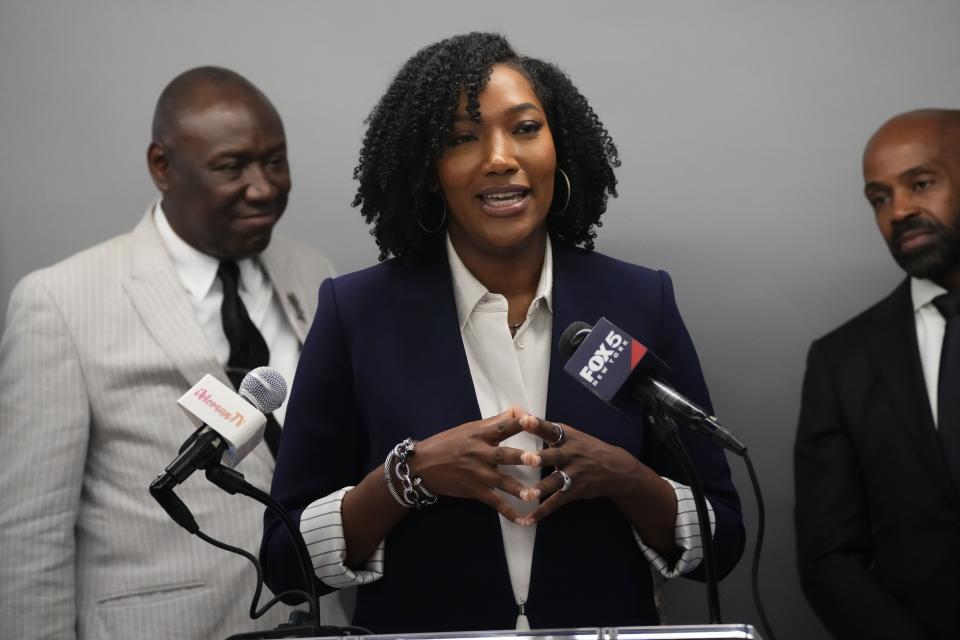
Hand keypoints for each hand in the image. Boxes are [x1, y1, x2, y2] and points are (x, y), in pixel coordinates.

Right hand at [407, 406, 537, 523]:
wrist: (422, 467)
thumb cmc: (447, 443)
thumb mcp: (469, 428)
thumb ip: (496, 421)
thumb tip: (520, 410)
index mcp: (479, 435)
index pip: (502, 427)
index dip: (516, 423)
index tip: (532, 419)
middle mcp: (480, 453)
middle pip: (503, 455)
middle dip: (520, 457)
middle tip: (536, 459)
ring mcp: (478, 474)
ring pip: (502, 482)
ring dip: (518, 489)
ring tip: (534, 495)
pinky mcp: (475, 491)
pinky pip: (495, 503)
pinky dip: (509, 513)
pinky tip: (523, 520)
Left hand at [515, 414, 644, 524]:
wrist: (616, 468)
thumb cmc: (584, 448)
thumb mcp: (570, 434)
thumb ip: (544, 428)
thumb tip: (517, 412)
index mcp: (566, 437)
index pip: (550, 428)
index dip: (538, 425)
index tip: (525, 420)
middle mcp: (570, 454)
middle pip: (554, 455)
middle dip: (542, 458)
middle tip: (529, 459)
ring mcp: (574, 473)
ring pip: (556, 481)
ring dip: (543, 488)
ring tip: (528, 495)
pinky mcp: (574, 490)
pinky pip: (556, 502)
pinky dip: (542, 511)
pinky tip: (528, 519)